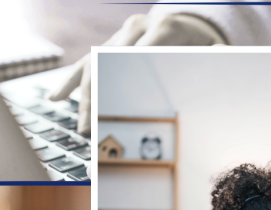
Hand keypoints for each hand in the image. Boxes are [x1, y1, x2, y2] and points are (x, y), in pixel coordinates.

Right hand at [49, 14, 225, 134]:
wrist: (191, 21)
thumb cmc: (201, 43)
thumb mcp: (212, 50)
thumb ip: (213, 61)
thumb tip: (215, 71)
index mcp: (162, 27)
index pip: (138, 54)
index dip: (123, 82)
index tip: (116, 105)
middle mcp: (136, 27)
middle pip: (106, 64)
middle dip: (96, 98)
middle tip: (90, 126)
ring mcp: (118, 36)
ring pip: (91, 65)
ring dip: (81, 98)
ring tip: (80, 125)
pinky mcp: (107, 45)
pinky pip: (83, 64)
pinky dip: (69, 82)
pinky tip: (54, 98)